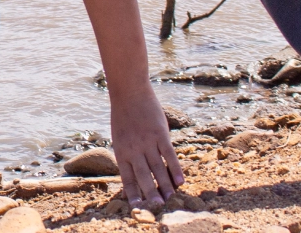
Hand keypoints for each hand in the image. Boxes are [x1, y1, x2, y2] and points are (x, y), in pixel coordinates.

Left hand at [110, 86, 183, 209]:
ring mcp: (148, 142)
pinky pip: (169, 156)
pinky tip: (180, 181)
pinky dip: (175, 169)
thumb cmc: (123, 116)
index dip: (132, 193)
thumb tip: (133, 172)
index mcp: (121, 152)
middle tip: (158, 207)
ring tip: (171, 198)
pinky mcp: (160, 134)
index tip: (137, 206)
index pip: (127, 178)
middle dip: (150, 194)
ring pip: (158, 169)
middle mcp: (134, 150)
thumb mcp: (119, 137)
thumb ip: (126, 155)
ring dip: (165, 185)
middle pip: (144, 177)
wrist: (130, 93)